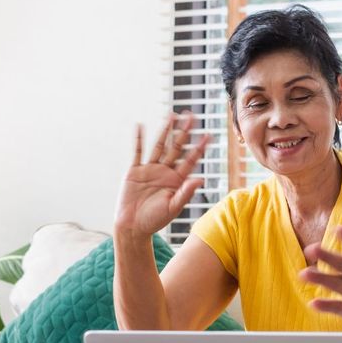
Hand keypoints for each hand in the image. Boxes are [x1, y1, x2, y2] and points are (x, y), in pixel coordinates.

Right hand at [116, 112, 211, 236]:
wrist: (133, 227)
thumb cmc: (154, 221)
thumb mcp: (173, 208)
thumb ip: (185, 193)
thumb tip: (200, 179)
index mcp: (176, 180)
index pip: (190, 160)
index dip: (199, 148)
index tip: (208, 135)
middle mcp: (165, 172)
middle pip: (176, 147)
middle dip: (184, 132)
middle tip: (192, 116)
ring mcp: (150, 169)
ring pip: (159, 145)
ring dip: (165, 130)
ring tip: (172, 115)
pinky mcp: (135, 171)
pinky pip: (138, 152)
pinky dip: (138, 139)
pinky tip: (140, 126)